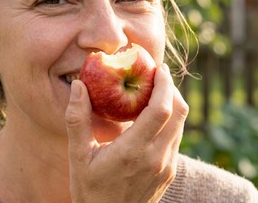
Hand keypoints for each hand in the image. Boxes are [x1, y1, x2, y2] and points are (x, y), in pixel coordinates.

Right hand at [65, 64, 188, 202]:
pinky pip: (177, 138)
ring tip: (155, 92)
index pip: (161, 110)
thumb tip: (79, 86)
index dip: (163, 84)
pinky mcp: (169, 173)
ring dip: (172, 104)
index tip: (157, 67)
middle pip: (179, 113)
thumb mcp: (77, 157)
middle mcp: (157, 158)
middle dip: (171, 89)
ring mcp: (166, 167)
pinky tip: (152, 118)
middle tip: (156, 74)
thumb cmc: (90, 191)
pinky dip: (170, 121)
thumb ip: (77, 120)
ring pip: (181, 125)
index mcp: (133, 152)